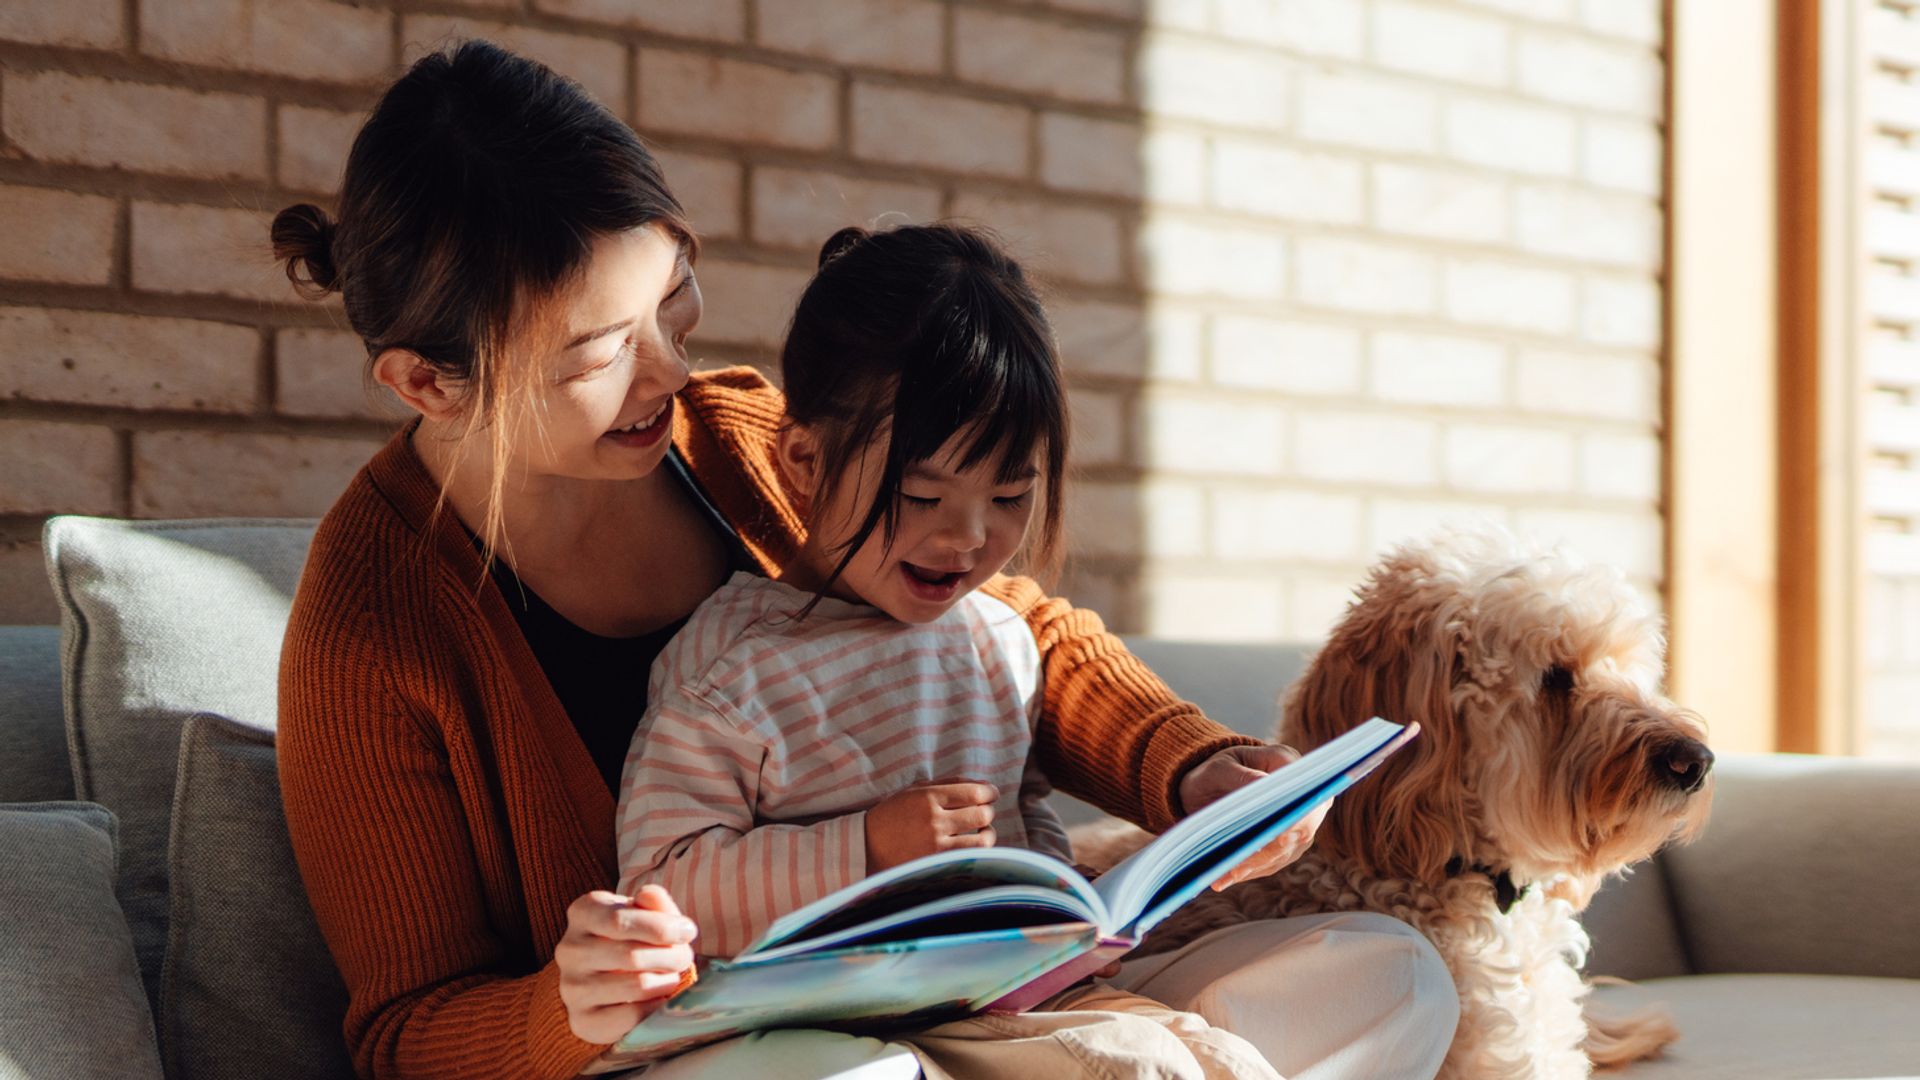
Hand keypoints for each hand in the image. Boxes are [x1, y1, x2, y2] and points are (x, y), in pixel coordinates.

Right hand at [554, 885, 698, 1043]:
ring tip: (671, 977)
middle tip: (684, 959)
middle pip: (631, 956)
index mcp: (582, 913)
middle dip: (671, 957)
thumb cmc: (637, 938)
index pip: (619, 921)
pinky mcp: (583, 1021)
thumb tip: (648, 896)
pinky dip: (656, 1007)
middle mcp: (569, 950)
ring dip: (667, 982)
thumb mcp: (648, 913)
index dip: (661, 928)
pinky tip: (659, 999)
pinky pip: (633, 1016)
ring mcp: (572, 988)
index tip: (687, 932)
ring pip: (636, 986)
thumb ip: (654, 901)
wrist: (616, 982)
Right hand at [865, 780, 998, 871]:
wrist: (867, 845)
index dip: (990, 793)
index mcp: (929, 797)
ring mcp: (936, 845)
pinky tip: (972, 846)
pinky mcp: (937, 864)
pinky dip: (978, 851)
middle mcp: (934, 820)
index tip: (991, 794)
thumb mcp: (916, 790)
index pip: (975, 792)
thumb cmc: (895, 814)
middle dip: (988, 811)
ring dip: (988, 833)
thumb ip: (949, 784)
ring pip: (983, 839)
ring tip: (983, 831)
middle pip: (982, 814)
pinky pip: (971, 858)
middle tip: (984, 812)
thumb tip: (985, 786)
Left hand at [1177, 744, 1328, 890]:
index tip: (1279, 835)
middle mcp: (1303, 797)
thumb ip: (1241, 776)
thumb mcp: (1220, 768)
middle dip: (1267, 850)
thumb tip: (1262, 785)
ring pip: (1284, 851)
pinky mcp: (1286, 847)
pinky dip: (1246, 872)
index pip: (1304, 793)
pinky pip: (1270, 863)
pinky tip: (1222, 879)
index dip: (1296, 815)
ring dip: (1253, 866)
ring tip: (1222, 877)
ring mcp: (1299, 825)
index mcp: (1291, 765)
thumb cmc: (1215, 771)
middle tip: (1236, 866)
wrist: (1212, 787)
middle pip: (1298, 829)